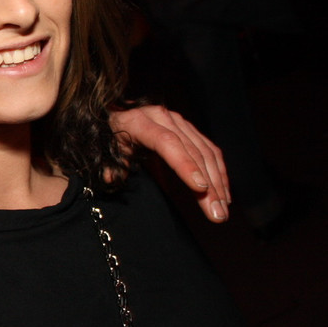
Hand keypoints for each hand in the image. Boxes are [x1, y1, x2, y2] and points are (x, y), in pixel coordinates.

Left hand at [109, 105, 229, 221]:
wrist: (115, 113)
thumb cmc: (109, 134)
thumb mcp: (104, 147)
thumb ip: (109, 163)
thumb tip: (110, 178)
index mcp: (140, 121)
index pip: (167, 143)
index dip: (185, 165)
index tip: (200, 188)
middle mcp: (164, 118)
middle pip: (192, 152)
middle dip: (209, 185)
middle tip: (217, 213)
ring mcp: (179, 122)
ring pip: (206, 152)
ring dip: (218, 183)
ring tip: (222, 210)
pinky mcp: (189, 129)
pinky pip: (209, 150)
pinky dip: (218, 172)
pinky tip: (224, 193)